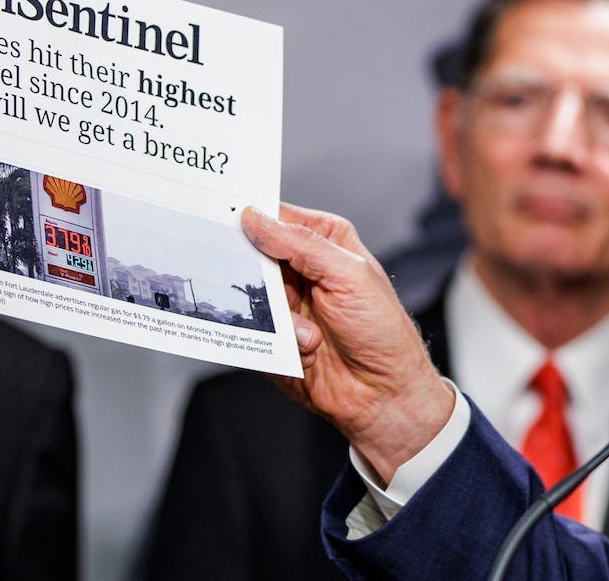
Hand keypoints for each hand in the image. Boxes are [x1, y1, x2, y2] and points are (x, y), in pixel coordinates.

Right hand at [242, 203, 454, 482]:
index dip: (250, 214)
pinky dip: (278, 341)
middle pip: (251, 255)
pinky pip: (252, 330)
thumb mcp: (349, 275)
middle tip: (270, 285)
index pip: (276, 216)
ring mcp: (285, 303)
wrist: (383, 395)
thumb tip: (255, 218)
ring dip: (279, 318)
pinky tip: (308, 351)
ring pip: (250, 295)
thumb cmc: (381, 330)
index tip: (224, 215)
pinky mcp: (273, 336)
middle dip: (253, 270)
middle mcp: (301, 269)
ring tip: (312, 336)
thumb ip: (301, 244)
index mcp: (324, 241)